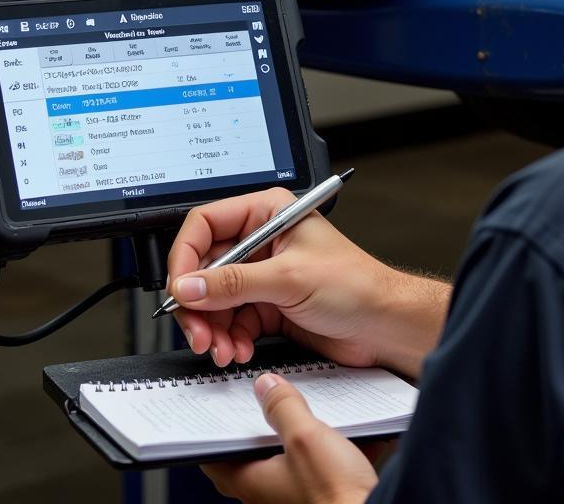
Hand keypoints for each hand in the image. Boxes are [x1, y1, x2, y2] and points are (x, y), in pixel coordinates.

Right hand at [167, 187, 448, 377]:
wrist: (384, 324)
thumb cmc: (355, 284)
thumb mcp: (288, 279)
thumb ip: (234, 283)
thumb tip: (189, 286)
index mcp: (268, 212)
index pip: (207, 224)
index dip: (186, 256)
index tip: (179, 289)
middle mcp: (261, 240)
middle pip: (206, 266)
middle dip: (198, 303)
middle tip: (198, 331)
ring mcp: (263, 274)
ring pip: (215, 299)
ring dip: (213, 327)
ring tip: (222, 348)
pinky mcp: (268, 305)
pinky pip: (233, 321)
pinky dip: (230, 338)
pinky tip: (239, 350)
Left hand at [203, 372, 376, 503]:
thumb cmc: (334, 496)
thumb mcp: (305, 438)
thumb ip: (283, 407)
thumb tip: (266, 385)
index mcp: (253, 482)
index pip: (216, 457)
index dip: (213, 432)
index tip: (214, 410)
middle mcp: (269, 493)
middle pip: (251, 455)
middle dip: (256, 428)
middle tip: (259, 402)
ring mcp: (295, 495)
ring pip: (285, 458)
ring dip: (292, 435)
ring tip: (304, 408)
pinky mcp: (322, 495)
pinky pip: (317, 466)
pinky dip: (326, 447)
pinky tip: (345, 429)